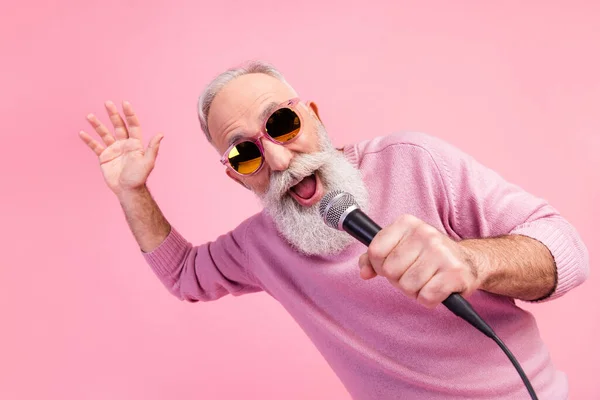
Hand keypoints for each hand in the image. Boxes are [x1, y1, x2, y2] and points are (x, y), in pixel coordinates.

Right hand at [78, 100, 163, 195]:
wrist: (127, 190)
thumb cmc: (139, 177)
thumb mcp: (147, 162)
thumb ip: (153, 148)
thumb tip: (161, 134)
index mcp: (135, 144)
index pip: (132, 125)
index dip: (129, 114)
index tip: (124, 103)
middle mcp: (124, 144)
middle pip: (118, 126)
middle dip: (113, 114)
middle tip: (107, 103)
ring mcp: (114, 150)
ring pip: (104, 134)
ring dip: (97, 125)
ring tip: (89, 116)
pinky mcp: (104, 157)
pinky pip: (95, 146)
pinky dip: (89, 140)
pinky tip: (81, 133)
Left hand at [358, 214, 483, 307]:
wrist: (469, 261)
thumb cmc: (427, 256)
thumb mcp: (399, 247)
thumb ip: (374, 258)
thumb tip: (364, 272)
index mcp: (407, 223)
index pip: (375, 252)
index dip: (380, 266)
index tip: (394, 265)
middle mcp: (425, 233)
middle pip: (390, 272)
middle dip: (399, 280)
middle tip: (414, 274)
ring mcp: (441, 252)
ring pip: (408, 286)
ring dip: (415, 291)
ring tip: (426, 281)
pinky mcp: (455, 273)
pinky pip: (426, 297)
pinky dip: (429, 299)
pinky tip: (437, 289)